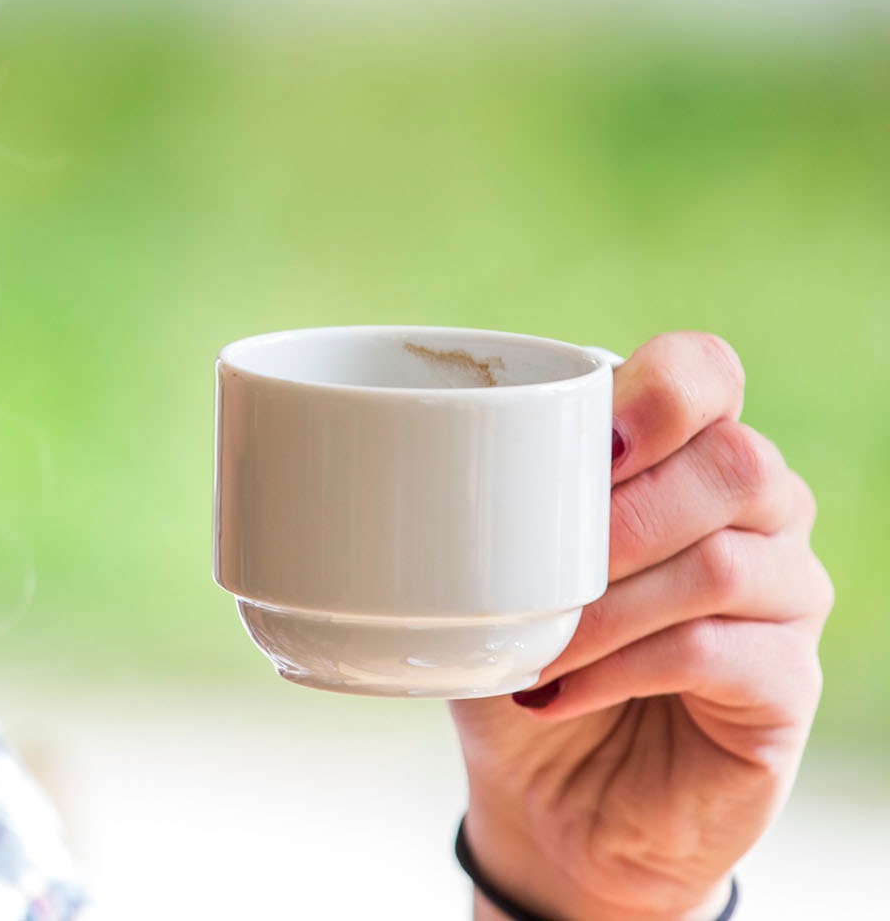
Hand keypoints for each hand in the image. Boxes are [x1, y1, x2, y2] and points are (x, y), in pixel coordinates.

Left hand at [448, 333, 833, 920]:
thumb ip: (470, 506)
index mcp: (678, 455)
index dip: (661, 389)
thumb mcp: (480, 574)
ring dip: (609, 604)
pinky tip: (560, 689)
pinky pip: (720, 653)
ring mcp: (783, 598)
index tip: (592, 441)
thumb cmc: (518, 663)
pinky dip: (623, 668)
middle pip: (736, 463)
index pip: (707, 372)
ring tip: (539, 646)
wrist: (553, 803)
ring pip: (727, 562)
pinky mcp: (785, 686)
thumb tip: (392, 458)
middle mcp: (754, 514)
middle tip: (546, 564)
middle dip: (627, 513)